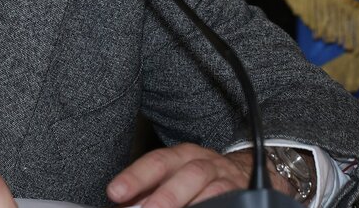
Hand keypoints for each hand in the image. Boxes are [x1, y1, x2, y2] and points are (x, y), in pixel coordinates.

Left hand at [106, 143, 253, 206]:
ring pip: (213, 190)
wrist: (242, 172)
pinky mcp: (243, 194)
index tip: (115, 192)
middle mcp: (205, 163)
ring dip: (193, 205)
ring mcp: (226, 180)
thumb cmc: (195, 179)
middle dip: (166, 195)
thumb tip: (122, 206)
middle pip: (188, 174)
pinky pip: (232, 202)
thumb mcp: (171, 177)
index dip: (136, 176)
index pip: (156, 162)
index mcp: (181, 156)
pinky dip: (217, 207)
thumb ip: (146, 192)